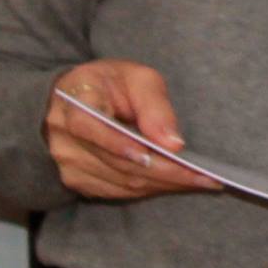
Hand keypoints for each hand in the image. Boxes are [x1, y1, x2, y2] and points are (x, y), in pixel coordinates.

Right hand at [44, 60, 222, 199]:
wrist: (75, 98)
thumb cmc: (110, 83)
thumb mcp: (137, 77)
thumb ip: (154, 106)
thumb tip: (173, 144)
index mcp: (74, 102)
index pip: (89, 126)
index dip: (118, 143)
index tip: (151, 153)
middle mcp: (64, 138)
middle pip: (115, 162)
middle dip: (163, 171)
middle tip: (203, 176)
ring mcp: (68, 163)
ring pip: (120, 182)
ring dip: (162, 184)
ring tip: (200, 181)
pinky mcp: (77, 180)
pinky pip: (118, 190)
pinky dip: (150, 188)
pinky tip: (177, 183)